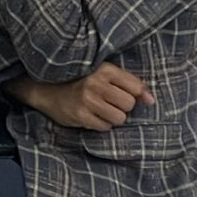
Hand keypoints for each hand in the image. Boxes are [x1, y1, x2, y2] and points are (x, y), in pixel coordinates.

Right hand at [12, 62, 154, 130]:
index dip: (137, 95)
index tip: (134, 97)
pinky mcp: (81, 115)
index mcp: (104, 69)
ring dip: (113, 117)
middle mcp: (96, 83)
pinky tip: (92, 115)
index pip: (135, 86)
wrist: (45, 89)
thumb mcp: (102, 73)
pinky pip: (105, 127)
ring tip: (101, 109)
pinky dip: (102, 124)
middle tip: (109, 102)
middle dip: (123, 106)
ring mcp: (87, 100)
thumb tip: (151, 100)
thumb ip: (128, 83)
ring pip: (120, 118)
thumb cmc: (79, 80)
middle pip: (129, 104)